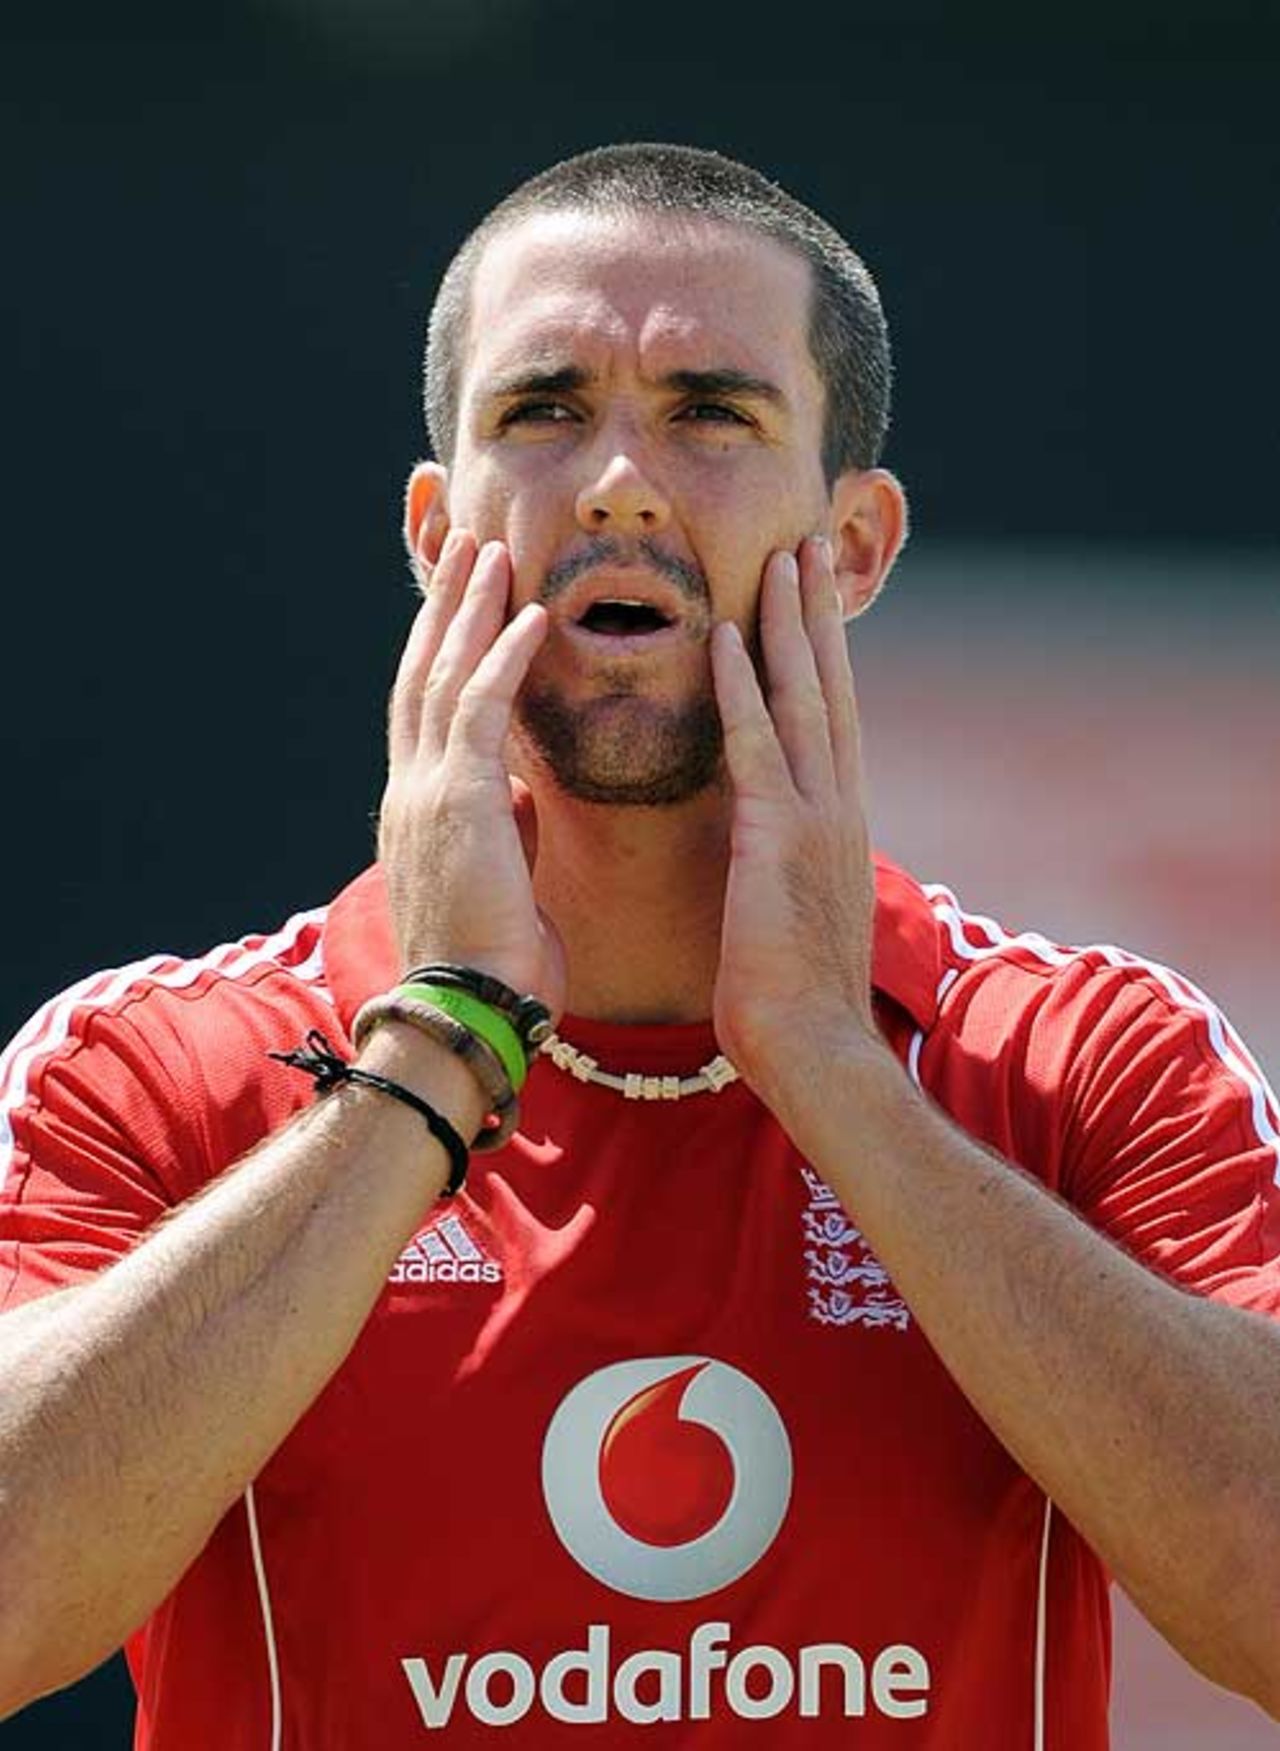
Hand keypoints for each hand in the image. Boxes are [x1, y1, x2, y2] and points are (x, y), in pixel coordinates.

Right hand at [379, 530, 565, 1013]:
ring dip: (468, 608)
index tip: (463, 597)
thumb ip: (502, 827)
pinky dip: (504, 658)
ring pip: (444, 676)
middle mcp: (413, 786)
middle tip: (466, 542)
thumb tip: (520, 793)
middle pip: (423, 671)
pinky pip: (481, 710)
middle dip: (444, 604)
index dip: (442, 645)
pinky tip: (528, 615)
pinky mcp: (459, 802)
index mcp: (421, 805)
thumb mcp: (497, 878)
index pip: (427, 706)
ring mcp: (428, 790)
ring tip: (491, 550)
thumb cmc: (491, 963)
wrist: (465, 1014)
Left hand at [710, 537, 882, 1108]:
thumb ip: (784, 865)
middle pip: (832, 689)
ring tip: (781, 557)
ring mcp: (816, 818)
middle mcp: (840, 806)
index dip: (823, 657)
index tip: (811, 603)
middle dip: (819, 616)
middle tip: (809, 546)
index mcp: (839, 824)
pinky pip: (756, 744)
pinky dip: (742, 685)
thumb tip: (765, 843)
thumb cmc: (797, 1001)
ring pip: (805, 698)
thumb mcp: (796, 915)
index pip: (832, 722)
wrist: (816, 1051)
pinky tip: (725, 634)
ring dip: (790, 623)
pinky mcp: (780, 838)